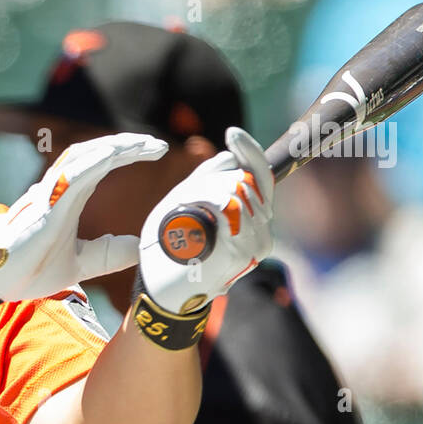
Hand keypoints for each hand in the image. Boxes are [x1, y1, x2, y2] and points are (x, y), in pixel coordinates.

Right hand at [0, 134, 167, 316]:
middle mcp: (60, 189)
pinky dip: (94, 162)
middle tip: (158, 144)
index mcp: (69, 198)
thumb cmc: (29, 268)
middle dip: (128, 144)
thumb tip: (138, 246)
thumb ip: (107, 253)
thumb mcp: (80, 263)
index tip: (155, 151)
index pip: (102, 165)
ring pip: (84, 157)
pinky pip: (71, 176)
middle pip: (96, 153)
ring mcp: (51, 194)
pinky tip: (114, 155)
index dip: (127, 154)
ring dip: (114, 147)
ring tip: (142, 144)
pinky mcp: (45, 206)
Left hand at [137, 126, 274, 313]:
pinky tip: (191, 223)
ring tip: (185, 218)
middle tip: (186, 201)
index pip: (260, 175)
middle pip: (246, 179)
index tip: (232, 133)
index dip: (250, 151)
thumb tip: (229, 156)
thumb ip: (207, 179)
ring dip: (204, 195)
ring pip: (239, 193)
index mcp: (247, 215)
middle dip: (212, 181)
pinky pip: (231, 211)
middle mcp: (257, 229)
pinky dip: (206, 206)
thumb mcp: (183, 205)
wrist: (162, 289)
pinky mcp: (240, 254)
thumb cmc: (170, 248)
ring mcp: (253, 243)